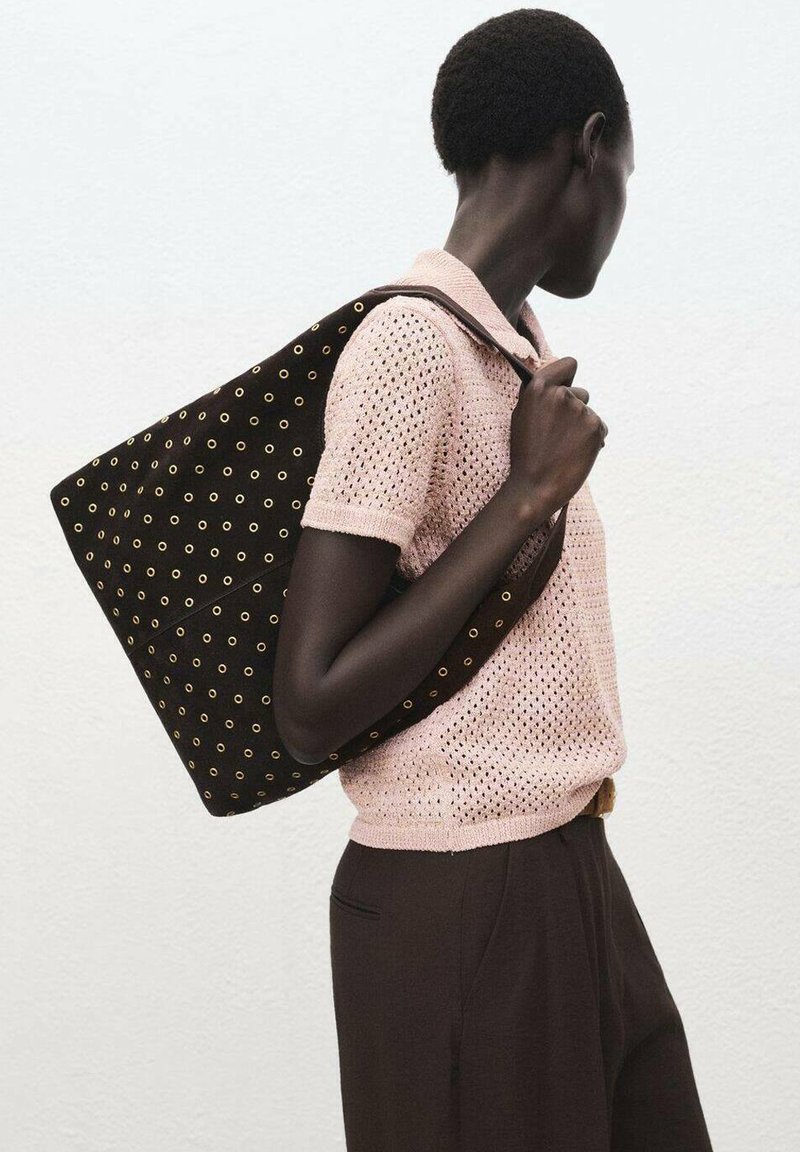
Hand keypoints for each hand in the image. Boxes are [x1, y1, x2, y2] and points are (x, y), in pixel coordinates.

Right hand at [506, 357, 607, 517]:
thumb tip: (559, 382)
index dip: (568, 378)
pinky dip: (592, 441)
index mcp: (538, 388)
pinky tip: (576, 455)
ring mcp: (580, 410)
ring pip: (590, 413)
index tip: (564, 391)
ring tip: (564, 448)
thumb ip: (540, 395)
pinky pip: (600, 428)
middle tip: (557, 434)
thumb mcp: (522, 416)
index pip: (569, 364)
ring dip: (583, 427)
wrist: (534, 488)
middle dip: (574, 409)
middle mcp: (560, 394)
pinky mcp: (595, 426)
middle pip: (581, 393)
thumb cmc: (525, 455)